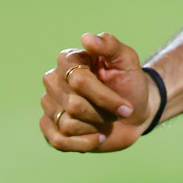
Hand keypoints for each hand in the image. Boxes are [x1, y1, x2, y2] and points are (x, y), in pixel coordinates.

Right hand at [39, 32, 154, 152]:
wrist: (133, 113)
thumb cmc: (130, 84)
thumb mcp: (127, 61)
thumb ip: (110, 46)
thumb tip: (86, 38)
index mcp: (69, 60)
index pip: (79, 81)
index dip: (104, 97)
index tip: (126, 107)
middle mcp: (54, 80)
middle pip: (73, 105)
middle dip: (102, 113)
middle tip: (117, 113)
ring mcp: (49, 105)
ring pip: (67, 124)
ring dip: (95, 127)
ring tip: (105, 121)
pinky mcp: (50, 127)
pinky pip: (57, 141)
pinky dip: (82, 144)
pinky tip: (97, 137)